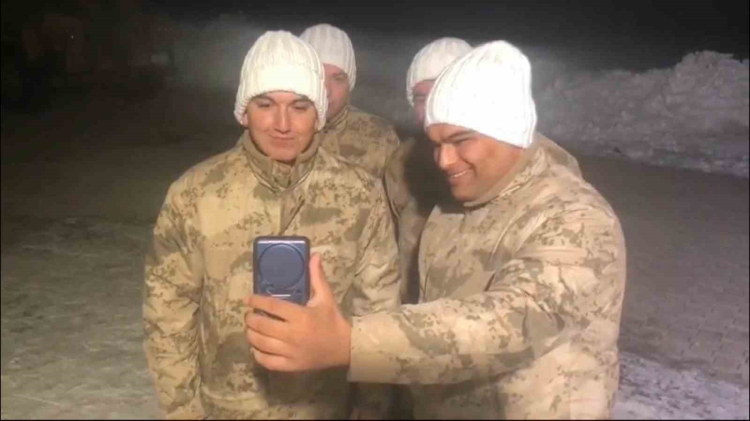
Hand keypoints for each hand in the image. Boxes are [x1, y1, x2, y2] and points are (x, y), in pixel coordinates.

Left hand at [244, 253, 351, 371]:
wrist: (344, 347)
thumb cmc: (332, 320)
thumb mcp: (326, 297)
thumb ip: (317, 277)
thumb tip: (314, 256)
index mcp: (301, 316)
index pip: (272, 307)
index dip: (257, 301)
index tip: (249, 299)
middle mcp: (293, 334)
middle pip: (262, 326)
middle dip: (250, 319)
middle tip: (249, 314)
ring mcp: (290, 352)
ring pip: (261, 343)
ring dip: (251, 334)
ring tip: (250, 329)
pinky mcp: (290, 365)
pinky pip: (267, 361)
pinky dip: (258, 354)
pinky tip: (256, 347)